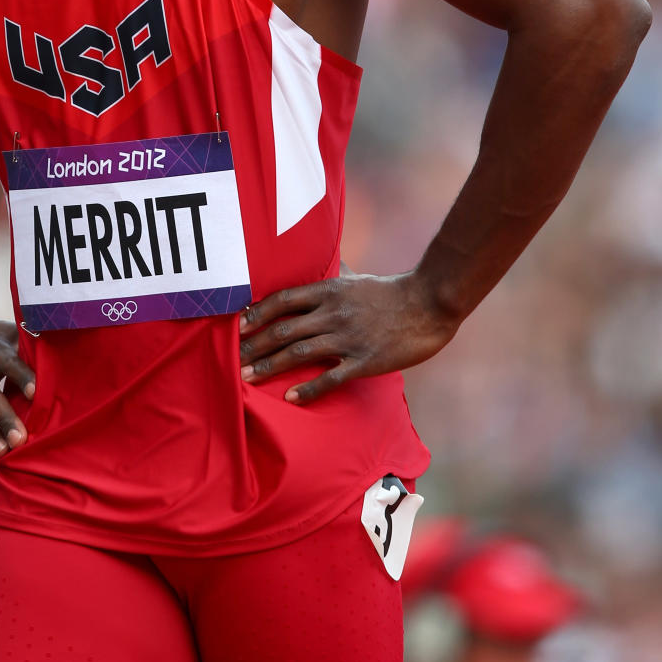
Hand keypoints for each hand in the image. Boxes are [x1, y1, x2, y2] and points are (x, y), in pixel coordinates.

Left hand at [238, 270, 458, 404]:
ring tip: (248, 377)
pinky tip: (291, 398)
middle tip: (232, 359)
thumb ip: (334, 276)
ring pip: (300, 352)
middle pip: (284, 329)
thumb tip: (321, 264)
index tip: (238, 326)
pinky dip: (309, 389)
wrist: (430, 303)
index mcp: (330, 290)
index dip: (257, 313)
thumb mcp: (357, 278)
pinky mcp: (365, 360)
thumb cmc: (392, 292)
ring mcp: (349, 337)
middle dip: (255, 345)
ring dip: (271, 366)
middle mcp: (333, 312)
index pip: (283, 299)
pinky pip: (331, 377)